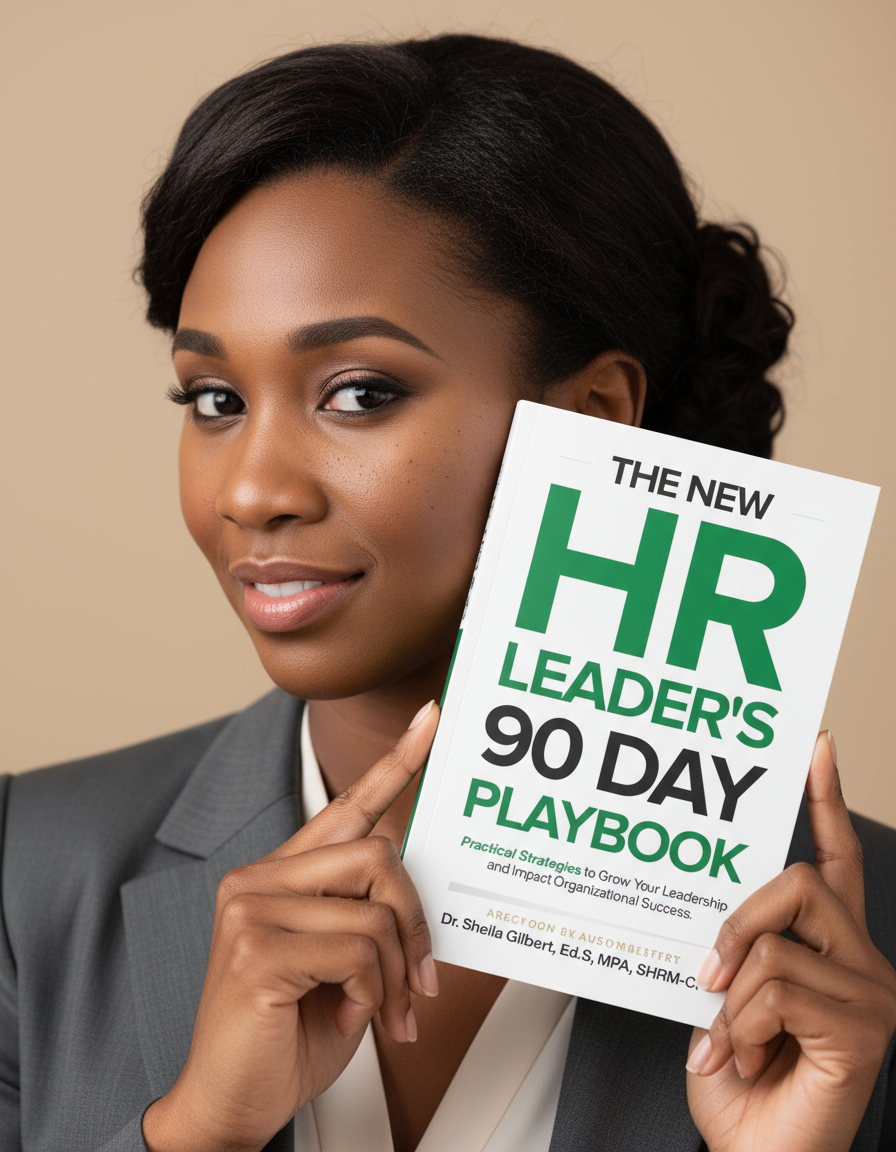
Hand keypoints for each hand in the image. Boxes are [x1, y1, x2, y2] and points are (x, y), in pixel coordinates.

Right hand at [143, 700, 440, 1151]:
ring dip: (396, 976)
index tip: (431, 720)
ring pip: (375, 913)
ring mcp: (251, 909)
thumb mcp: (340, 963)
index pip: (346, 807)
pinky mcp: (256, 949)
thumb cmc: (287, 1034)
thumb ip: (366, 915)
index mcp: (280, 875)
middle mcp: (258, 879)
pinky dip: (374, 996)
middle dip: (416, 922)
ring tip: (386, 1014)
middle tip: (422, 979)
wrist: (231, 1103)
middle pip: (379, 856)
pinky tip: (353, 1019)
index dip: (395, 763)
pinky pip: (358, 953)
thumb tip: (416, 888)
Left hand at [686, 732, 895, 1151]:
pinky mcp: (864, 1030)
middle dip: (739, 918)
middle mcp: (863, 962)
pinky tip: (745, 1059)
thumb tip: (719, 918)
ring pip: (778, 940)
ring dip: (731, 994)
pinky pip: (778, 989)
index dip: (826, 800)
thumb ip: (736, 949)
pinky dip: (741, 1025)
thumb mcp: (725, 999)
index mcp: (832, 947)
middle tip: (709, 973)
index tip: (817, 748)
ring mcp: (871, 996)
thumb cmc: (740, 1086)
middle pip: (799, 881)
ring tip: (728, 1040)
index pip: (835, 859)